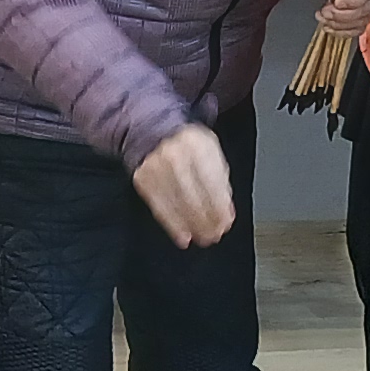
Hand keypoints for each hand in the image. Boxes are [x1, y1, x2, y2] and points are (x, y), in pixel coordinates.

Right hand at [130, 123, 236, 248]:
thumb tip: (225, 210)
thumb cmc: (188, 146)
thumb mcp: (210, 151)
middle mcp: (174, 154)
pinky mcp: (143, 179)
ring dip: (192, 225)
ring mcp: (156, 167)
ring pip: (177, 203)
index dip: (219, 206)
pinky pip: (159, 207)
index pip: (211, 181)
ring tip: (203, 238)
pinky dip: (173, 225)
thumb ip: (220, 178)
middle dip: (206, 219)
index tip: (226, 222)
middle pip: (193, 195)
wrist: (154, 132)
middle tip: (215, 234)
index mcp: (196, 144)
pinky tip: (183, 236)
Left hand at [315, 0, 369, 41]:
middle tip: (324, 12)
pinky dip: (341, 32)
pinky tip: (329, 27)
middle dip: (341, 15)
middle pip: (364, 10)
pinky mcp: (366, 18)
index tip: (336, 1)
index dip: (352, 0)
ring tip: (323, 18)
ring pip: (361, 22)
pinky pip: (357, 30)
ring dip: (339, 24)